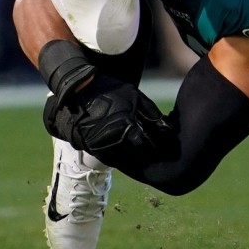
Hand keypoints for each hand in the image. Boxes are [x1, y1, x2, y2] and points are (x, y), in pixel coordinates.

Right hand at [43, 77, 177, 166]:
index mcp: (126, 125)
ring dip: (130, 157)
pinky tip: (123, 152)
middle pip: (134, 155)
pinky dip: (117, 158)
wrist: (81, 89)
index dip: (152, 148)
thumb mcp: (134, 96)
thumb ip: (151, 112)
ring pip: (121, 159)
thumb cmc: (111, 91)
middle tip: (149, 152)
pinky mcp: (91, 146)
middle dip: (143, 154)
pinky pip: (108, 159)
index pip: (144, 146)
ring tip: (137, 153)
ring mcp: (101, 144)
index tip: (158, 148)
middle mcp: (114, 137)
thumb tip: (167, 127)